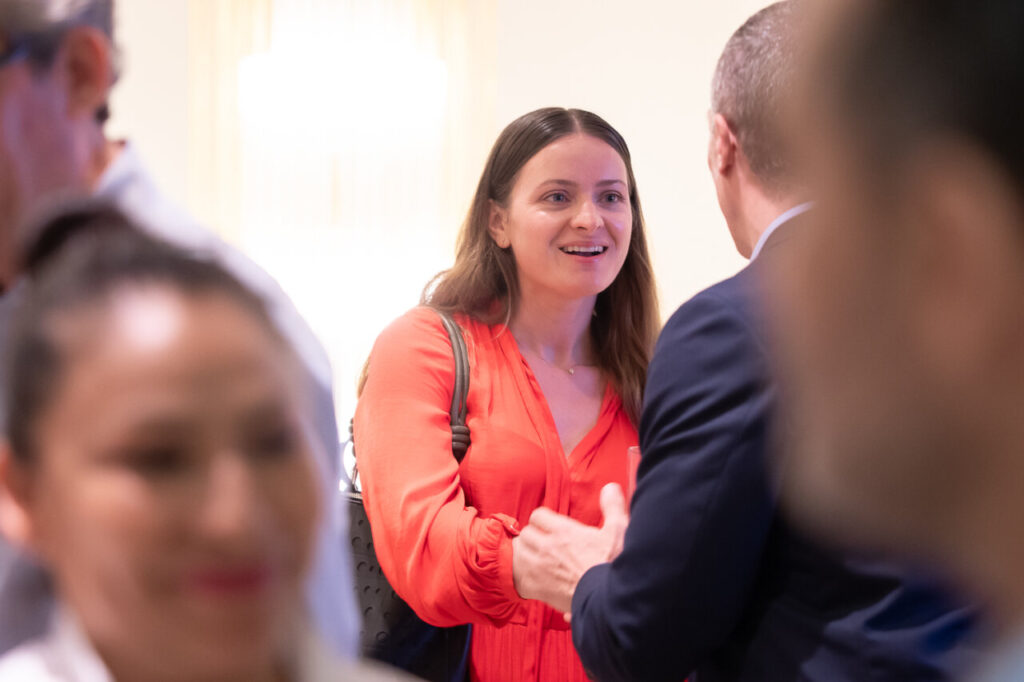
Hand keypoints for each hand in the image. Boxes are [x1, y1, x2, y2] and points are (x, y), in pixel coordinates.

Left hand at [512, 483, 627, 614]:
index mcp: (564, 532)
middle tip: (544, 544)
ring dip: (525, 554)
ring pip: (518, 553)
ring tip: (536, 559)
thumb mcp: (618, 531)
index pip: (538, 515)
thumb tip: (610, 488)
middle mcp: (547, 547)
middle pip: (526, 533)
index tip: (551, 527)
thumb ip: (612, 507)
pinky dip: (523, 576)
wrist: (607, 601)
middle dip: (533, 536)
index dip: (543, 520)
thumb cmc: (613, 566)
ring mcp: (539, 568)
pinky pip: (517, 576)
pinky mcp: (536, 588)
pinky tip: (533, 578)